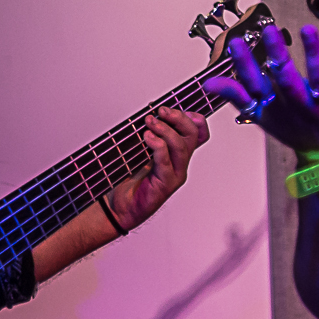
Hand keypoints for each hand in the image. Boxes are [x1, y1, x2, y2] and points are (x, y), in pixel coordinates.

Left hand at [107, 106, 210, 227]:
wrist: (119, 210)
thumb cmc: (129, 183)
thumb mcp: (140, 154)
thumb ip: (148, 138)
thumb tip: (147, 116)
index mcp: (178, 156)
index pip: (199, 135)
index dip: (196, 120)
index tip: (178, 108)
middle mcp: (180, 164)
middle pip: (192, 136)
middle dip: (179, 119)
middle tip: (163, 111)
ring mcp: (174, 175)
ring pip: (181, 147)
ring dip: (165, 130)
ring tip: (150, 122)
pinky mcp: (165, 184)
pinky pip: (165, 161)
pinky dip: (157, 146)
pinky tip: (147, 137)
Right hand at [202, 24, 318, 153]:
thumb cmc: (294, 126)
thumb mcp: (264, 116)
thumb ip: (239, 97)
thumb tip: (208, 83)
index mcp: (277, 108)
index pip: (257, 86)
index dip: (245, 66)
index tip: (235, 42)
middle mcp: (301, 106)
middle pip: (287, 81)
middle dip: (278, 56)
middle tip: (269, 30)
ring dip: (313, 53)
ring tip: (306, 29)